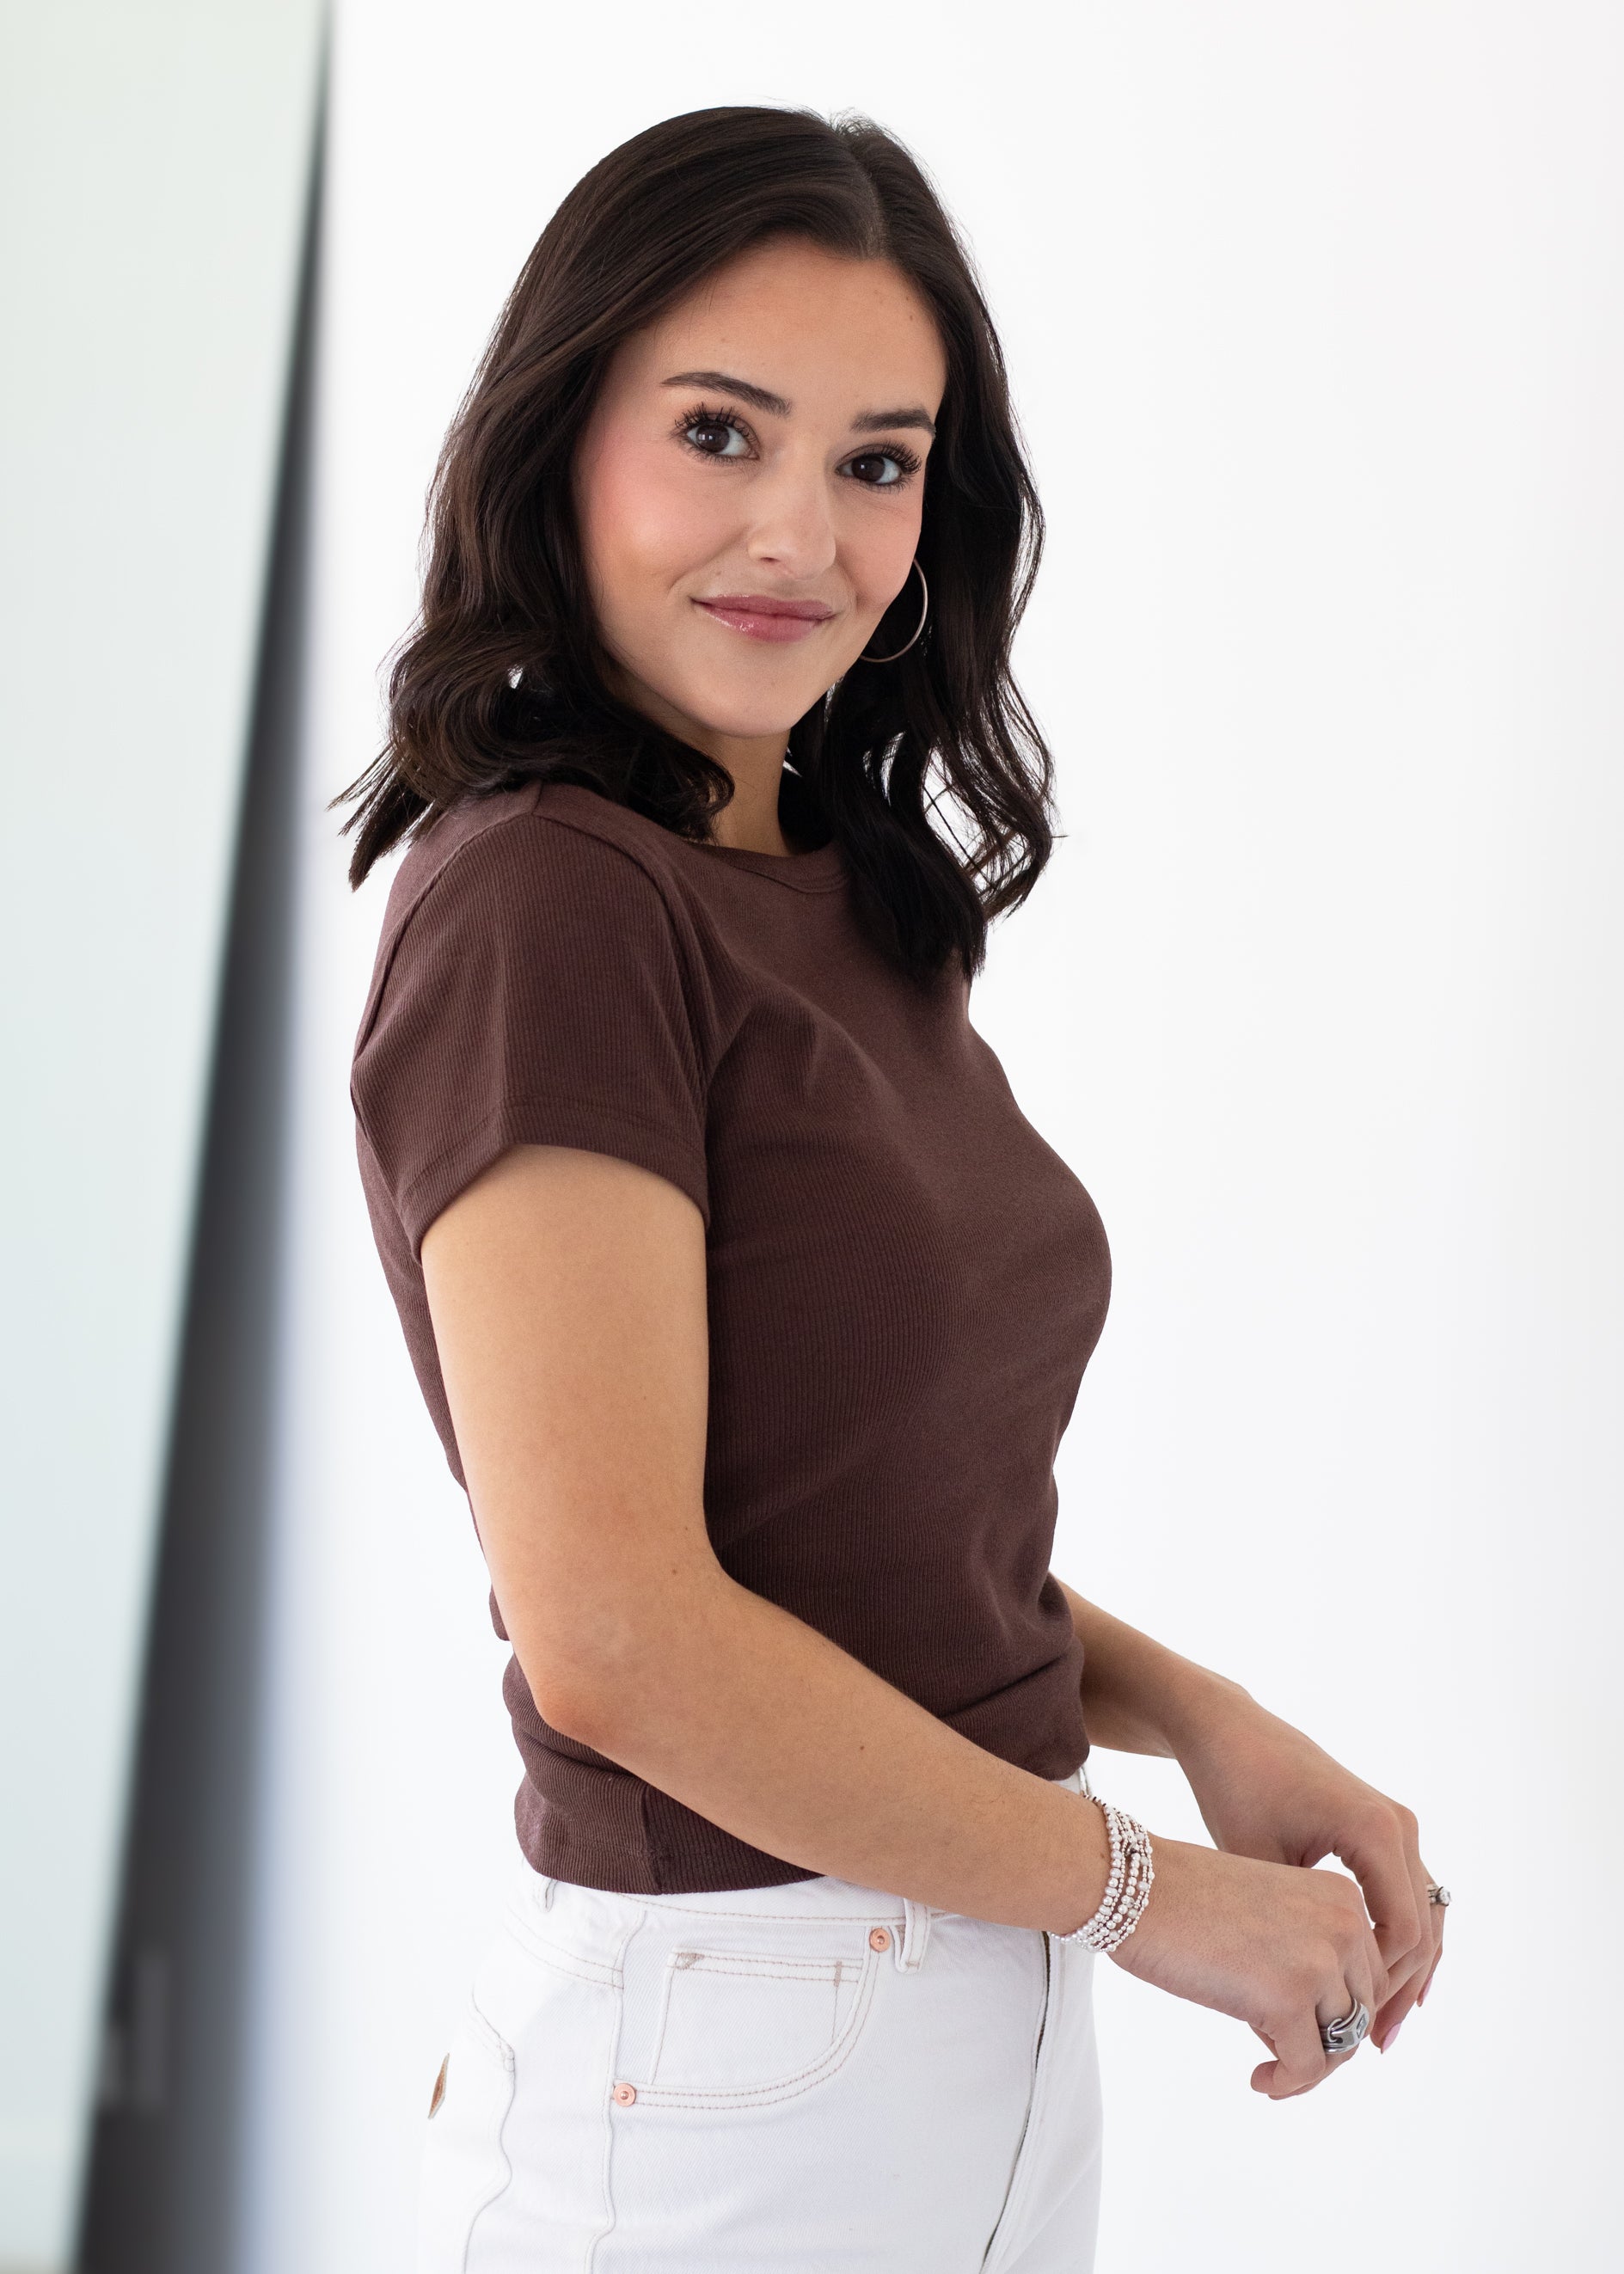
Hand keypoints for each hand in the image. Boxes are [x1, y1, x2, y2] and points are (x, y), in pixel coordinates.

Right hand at [1109, 1834, 1388, 2097]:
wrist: (1136, 1889)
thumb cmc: (1187, 1902)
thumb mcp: (1271, 1919)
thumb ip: (1308, 1958)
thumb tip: (1327, 2041)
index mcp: (1342, 1897)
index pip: (1369, 1976)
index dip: (1338, 2013)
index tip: (1303, 2033)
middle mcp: (1344, 1925)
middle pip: (1362, 2012)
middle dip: (1327, 2045)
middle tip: (1286, 2059)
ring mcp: (1320, 1961)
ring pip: (1342, 2044)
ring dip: (1308, 2067)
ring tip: (1271, 2071)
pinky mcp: (1289, 1999)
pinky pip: (1306, 2067)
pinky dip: (1286, 2083)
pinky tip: (1259, 2079)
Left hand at [1172, 1686, 1445, 2051]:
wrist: (1229, 1730)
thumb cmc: (1234, 1789)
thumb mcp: (1258, 1866)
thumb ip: (1292, 1934)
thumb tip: (1305, 2011)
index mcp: (1375, 1830)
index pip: (1403, 1934)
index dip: (1381, 1990)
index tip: (1349, 2031)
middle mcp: (1398, 1825)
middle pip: (1424, 1930)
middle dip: (1402, 1992)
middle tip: (1373, 2049)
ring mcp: (1396, 1824)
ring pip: (1425, 1916)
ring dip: (1407, 1973)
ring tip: (1379, 2032)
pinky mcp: (1382, 1828)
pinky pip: (1408, 1897)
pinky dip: (1401, 1942)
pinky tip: (1383, 1987)